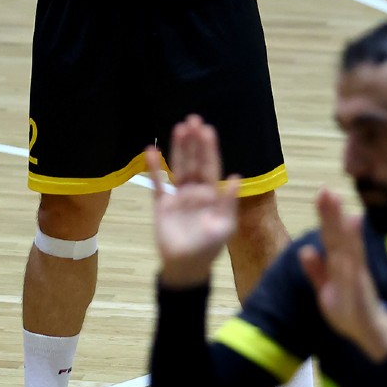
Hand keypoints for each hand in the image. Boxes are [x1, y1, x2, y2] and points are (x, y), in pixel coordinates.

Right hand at [149, 116, 239, 287]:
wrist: (186, 267)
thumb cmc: (209, 247)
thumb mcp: (224, 226)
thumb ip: (228, 202)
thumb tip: (235, 176)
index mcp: (212, 194)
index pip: (210, 166)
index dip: (209, 149)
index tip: (207, 129)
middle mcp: (195, 191)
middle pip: (194, 161)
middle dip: (194, 142)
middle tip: (193, 119)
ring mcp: (178, 196)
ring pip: (178, 166)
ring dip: (178, 148)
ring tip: (178, 127)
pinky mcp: (162, 204)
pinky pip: (157, 182)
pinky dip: (154, 168)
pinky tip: (151, 151)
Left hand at [298, 188, 386, 362]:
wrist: (371, 334)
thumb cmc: (349, 309)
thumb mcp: (327, 290)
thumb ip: (316, 271)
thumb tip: (305, 249)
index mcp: (340, 263)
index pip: (331, 236)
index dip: (326, 215)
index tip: (322, 191)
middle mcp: (350, 266)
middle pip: (340, 238)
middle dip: (333, 216)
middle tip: (328, 190)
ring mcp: (356, 280)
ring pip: (349, 254)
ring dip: (346, 234)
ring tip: (343, 214)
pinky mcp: (360, 296)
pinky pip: (354, 280)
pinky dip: (351, 266)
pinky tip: (348, 254)